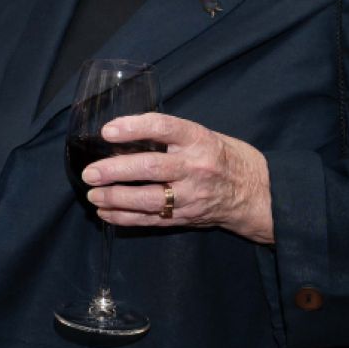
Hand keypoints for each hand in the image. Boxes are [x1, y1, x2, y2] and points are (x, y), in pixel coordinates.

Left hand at [84, 112, 274, 243]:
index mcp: (199, 140)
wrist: (258, 192)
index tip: (107, 131)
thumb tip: (123, 133)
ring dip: (115, 198)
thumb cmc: (223, 156)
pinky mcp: (186, 217)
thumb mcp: (203, 135)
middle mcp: (195, 167)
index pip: (163, 127)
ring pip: (148, 199)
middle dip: (115, 170)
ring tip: (93, 194)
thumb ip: (170, 135)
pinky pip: (151, 220)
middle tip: (90, 172)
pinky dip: (124, 217)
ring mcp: (191, 195)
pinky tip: (105, 212)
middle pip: (151, 167)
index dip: (134, 127)